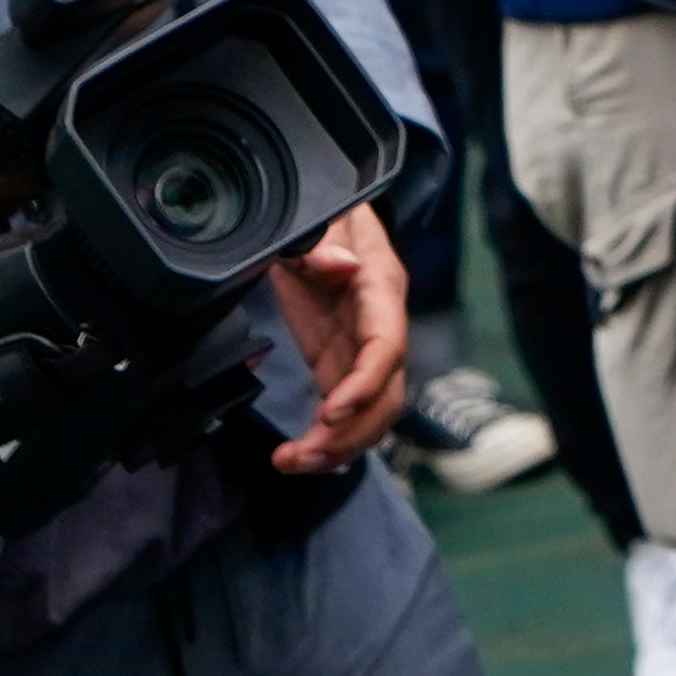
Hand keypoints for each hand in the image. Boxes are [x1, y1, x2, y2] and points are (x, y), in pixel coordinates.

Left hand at [264, 205, 405, 470]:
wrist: (327, 217)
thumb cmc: (327, 213)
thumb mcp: (321, 217)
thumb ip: (322, 241)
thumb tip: (341, 266)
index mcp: (380, 287)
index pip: (385, 346)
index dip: (364, 384)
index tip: (330, 413)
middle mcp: (381, 326)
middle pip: (385, 395)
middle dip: (350, 434)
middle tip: (301, 456)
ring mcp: (362, 350)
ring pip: (370, 413)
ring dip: (338, 447)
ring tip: (290, 463)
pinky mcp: (340, 363)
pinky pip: (345, 412)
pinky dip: (326, 440)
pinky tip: (296, 457)